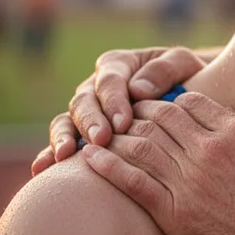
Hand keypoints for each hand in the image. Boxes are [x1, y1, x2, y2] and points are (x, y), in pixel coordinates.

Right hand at [32, 46, 205, 175]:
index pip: (110, 80)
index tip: (124, 122)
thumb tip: (139, 89)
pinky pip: (65, 142)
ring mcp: (89, 111)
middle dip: (91, 120)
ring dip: (64, 137)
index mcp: (119, 65)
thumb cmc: (190, 77)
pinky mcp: (84, 134)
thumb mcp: (184, 64)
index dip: (114, 100)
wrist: (192, 95)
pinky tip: (42, 170)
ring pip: (67, 120)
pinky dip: (51, 153)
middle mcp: (97, 87)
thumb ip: (166, 69)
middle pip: (84, 101)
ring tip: (66, 156)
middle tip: (102, 140)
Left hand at [81, 92, 234, 234]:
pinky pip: (132, 181)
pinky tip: (92, 158)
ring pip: (141, 144)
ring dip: (116, 134)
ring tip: (100, 132)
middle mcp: (210, 148)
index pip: (191, 101)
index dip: (170, 99)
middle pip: (161, 117)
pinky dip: (108, 166)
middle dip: (138, 111)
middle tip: (123, 113)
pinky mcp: (175, 213)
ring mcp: (190, 180)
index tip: (159, 105)